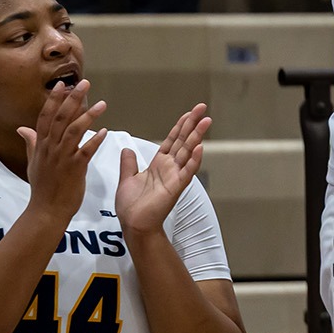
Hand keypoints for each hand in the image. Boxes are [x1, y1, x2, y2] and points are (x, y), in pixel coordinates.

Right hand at [16, 79, 107, 226]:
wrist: (46, 210)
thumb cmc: (42, 186)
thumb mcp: (33, 162)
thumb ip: (31, 142)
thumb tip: (22, 128)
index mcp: (41, 146)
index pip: (45, 117)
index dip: (53, 100)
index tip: (62, 84)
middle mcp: (50, 149)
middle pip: (60, 119)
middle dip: (73, 99)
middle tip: (85, 83)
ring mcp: (61, 158)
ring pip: (73, 131)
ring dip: (88, 116)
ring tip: (102, 104)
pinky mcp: (74, 169)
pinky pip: (85, 151)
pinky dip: (95, 140)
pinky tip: (105, 131)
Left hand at [115, 104, 210, 235]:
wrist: (133, 225)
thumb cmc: (131, 206)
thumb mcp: (127, 180)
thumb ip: (129, 164)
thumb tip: (127, 149)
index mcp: (159, 164)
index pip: (172, 140)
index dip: (180, 126)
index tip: (188, 113)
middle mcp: (169, 167)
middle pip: (183, 141)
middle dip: (192, 124)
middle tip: (202, 108)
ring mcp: (175, 176)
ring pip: (188, 151)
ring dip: (197, 136)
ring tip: (206, 121)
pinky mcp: (176, 187)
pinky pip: (187, 171)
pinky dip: (194, 160)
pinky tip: (199, 147)